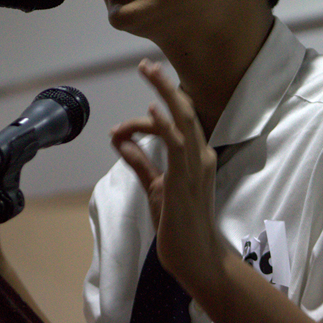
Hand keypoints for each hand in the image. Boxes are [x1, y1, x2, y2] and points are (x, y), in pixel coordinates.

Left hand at [110, 60, 222, 288]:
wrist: (196, 258)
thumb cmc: (179, 225)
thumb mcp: (156, 188)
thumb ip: (140, 164)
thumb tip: (121, 142)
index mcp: (197, 157)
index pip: (177, 123)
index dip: (153, 112)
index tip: (128, 115)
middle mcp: (200, 156)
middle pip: (185, 110)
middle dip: (165, 85)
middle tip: (147, 65)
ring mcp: (194, 166)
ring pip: (183, 119)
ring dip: (165, 93)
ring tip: (149, 70)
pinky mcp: (183, 179)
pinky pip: (176, 145)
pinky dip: (164, 125)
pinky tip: (153, 109)